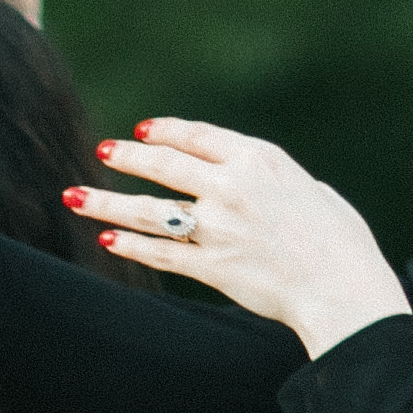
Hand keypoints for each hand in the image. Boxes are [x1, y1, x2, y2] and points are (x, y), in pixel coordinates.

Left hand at [72, 121, 408, 358]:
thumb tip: (242, 179)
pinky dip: (129, 245)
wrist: (338, 282)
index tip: (142, 131)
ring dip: (107, 203)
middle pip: (165, 167)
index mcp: (260, 160)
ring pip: (149, 211)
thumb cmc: (333, 235)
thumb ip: (266, 180)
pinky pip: (159, 253)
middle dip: (128, 158)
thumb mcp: (304, 187)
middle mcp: (232, 188)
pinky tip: (105, 239)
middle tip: (102, 152)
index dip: (165, 132)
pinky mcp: (209, 266)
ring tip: (75, 196)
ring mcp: (217, 228)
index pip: (198, 137)